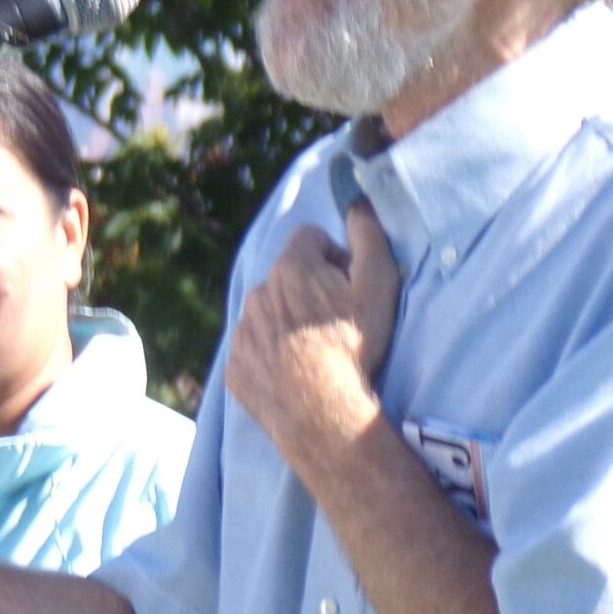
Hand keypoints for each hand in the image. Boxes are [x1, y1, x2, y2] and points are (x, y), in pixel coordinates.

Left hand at [225, 202, 399, 460]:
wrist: (321, 411)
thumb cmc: (354, 345)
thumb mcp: (378, 284)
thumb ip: (368, 236)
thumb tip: (357, 202)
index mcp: (289, 267)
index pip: (310, 238)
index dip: (335, 257)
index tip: (348, 284)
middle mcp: (257, 292)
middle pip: (286, 276)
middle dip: (309, 288)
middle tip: (335, 321)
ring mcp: (241, 330)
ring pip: (267, 312)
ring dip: (287, 321)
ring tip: (314, 350)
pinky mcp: (234, 365)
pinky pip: (253, 349)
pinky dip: (270, 355)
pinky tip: (293, 373)